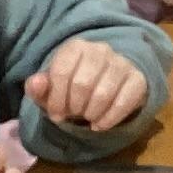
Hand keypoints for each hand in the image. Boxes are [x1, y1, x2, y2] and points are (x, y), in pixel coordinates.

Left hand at [27, 38, 149, 133]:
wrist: (108, 83)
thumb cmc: (73, 87)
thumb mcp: (52, 88)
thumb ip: (38, 87)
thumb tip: (34, 83)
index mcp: (75, 47)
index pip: (61, 73)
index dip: (56, 100)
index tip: (56, 115)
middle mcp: (100, 49)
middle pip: (82, 84)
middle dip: (74, 107)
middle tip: (74, 114)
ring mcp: (121, 63)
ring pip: (103, 94)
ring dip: (91, 114)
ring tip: (87, 117)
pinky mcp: (138, 79)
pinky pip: (124, 102)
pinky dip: (109, 119)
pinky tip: (100, 125)